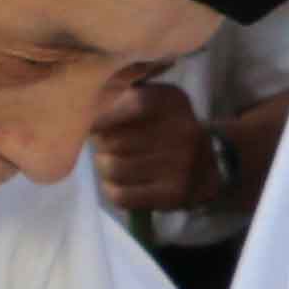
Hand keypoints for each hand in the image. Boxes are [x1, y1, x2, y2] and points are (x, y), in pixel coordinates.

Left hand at [88, 74, 210, 214]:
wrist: (208, 166)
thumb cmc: (163, 128)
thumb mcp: (149, 101)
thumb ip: (116, 94)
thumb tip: (80, 108)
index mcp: (172, 101)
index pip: (125, 104)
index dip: (99, 117)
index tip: (90, 125)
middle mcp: (183, 130)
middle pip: (112, 139)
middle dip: (100, 146)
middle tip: (106, 147)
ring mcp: (182, 164)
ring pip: (113, 167)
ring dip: (104, 168)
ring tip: (111, 164)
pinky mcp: (175, 194)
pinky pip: (121, 194)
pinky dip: (112, 190)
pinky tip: (120, 185)